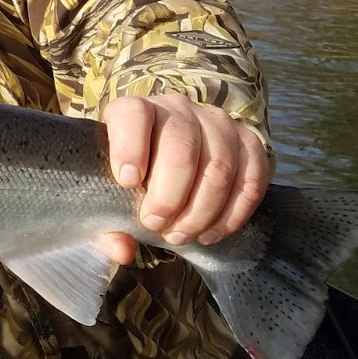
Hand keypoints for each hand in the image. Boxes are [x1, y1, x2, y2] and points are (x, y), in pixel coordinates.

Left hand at [95, 93, 270, 265]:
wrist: (170, 156)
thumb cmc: (132, 177)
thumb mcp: (110, 193)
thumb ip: (107, 224)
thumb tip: (122, 249)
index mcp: (134, 111)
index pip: (133, 114)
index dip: (130, 147)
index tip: (127, 182)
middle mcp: (177, 109)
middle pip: (182, 148)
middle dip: (169, 196)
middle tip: (156, 225)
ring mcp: (217, 123)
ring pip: (219, 167)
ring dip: (201, 211)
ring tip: (181, 235)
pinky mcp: (248, 143)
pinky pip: (251, 181)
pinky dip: (232, 215)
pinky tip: (210, 234)